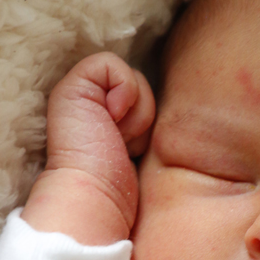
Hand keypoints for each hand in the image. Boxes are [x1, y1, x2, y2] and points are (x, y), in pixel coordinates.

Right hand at [22, 53, 155, 244]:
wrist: (95, 194)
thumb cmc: (122, 187)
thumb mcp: (147, 152)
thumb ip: (152, 128)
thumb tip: (188, 116)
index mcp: (105, 119)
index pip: (143, 98)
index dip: (148, 119)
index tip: (133, 149)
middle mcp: (91, 103)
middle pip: (142, 87)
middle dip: (145, 116)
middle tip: (126, 143)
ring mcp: (79, 93)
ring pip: (134, 78)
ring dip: (137, 113)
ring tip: (117, 137)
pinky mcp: (72, 86)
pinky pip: (112, 64)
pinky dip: (124, 91)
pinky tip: (111, 119)